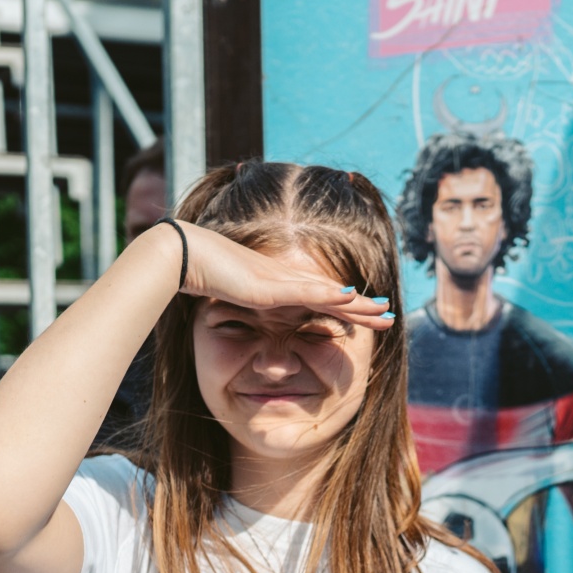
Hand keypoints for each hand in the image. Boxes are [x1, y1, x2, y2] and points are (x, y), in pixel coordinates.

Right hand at [166, 221, 395, 329]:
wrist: (182, 255)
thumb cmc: (201, 274)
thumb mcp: (231, 296)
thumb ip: (246, 303)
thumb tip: (253, 315)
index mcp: (279, 286)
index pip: (320, 299)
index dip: (346, 308)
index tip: (368, 315)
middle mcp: (285, 281)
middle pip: (333, 296)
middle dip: (363, 308)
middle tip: (391, 316)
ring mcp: (279, 282)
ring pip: (328, 294)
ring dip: (358, 304)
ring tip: (384, 312)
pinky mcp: (269, 287)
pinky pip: (304, 293)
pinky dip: (328, 297)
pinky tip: (350, 299)